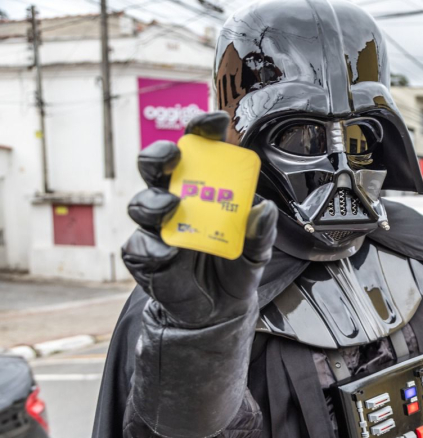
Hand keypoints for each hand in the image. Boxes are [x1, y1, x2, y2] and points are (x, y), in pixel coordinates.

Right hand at [122, 111, 276, 327]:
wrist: (219, 311)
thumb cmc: (233, 267)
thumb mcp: (256, 251)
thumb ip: (261, 232)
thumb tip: (264, 209)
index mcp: (202, 189)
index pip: (197, 151)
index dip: (201, 131)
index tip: (216, 121)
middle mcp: (174, 201)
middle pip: (156, 167)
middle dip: (160, 155)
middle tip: (175, 157)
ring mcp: (157, 228)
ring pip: (142, 203)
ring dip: (154, 200)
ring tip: (172, 205)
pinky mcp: (145, 257)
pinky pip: (139, 246)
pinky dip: (152, 246)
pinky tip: (167, 251)